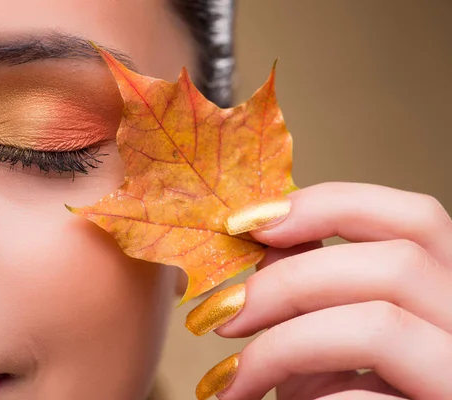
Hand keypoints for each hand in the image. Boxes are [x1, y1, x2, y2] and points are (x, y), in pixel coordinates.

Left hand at [185, 182, 451, 399]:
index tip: (249, 222)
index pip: (413, 216)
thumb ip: (309, 285)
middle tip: (224, 311)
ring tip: (232, 372)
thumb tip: (263, 239)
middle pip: (394, 263)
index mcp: (446, 292)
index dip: (328, 204)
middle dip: (288, 281)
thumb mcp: (326, 338)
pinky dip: (304, 398)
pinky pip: (366, 397)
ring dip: (283, 342)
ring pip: (379, 324)